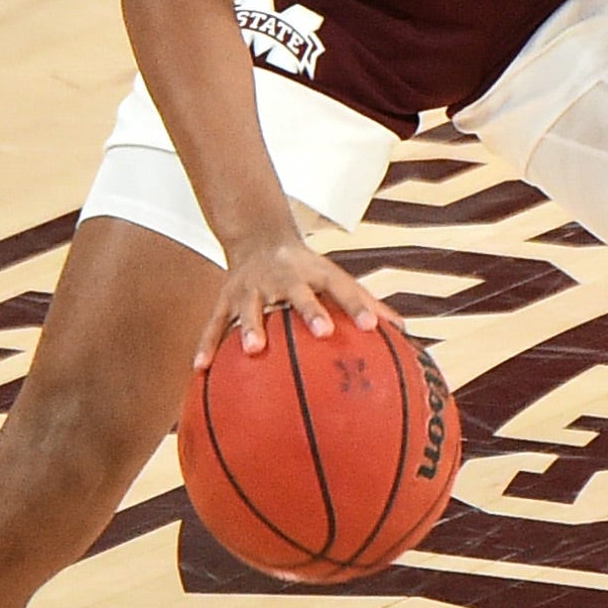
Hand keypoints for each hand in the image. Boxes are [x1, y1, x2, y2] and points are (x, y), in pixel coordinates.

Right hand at [192, 238, 393, 369]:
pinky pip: (214, 323)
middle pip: (298, 292)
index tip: (373, 327)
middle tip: (323, 332)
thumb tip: (407, 332)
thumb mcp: (336, 279)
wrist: (259, 237)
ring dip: (252, 327)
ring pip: (251, 306)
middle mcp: (285, 278)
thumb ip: (367, 304)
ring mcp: (253, 287)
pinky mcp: (225, 297)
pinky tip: (199, 370)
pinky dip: (206, 344)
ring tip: (254, 350)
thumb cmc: (309, 270)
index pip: (342, 288)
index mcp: (316, 274)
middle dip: (310, 311)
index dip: (358, 306)